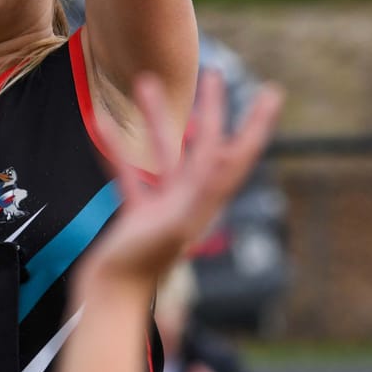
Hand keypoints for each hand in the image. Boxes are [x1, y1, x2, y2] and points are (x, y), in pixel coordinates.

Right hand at [90, 70, 282, 288]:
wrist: (110, 296)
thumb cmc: (139, 267)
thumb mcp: (170, 230)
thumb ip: (191, 200)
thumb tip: (211, 169)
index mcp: (204, 202)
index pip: (236, 155)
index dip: (256, 124)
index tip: (270, 92)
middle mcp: (190, 201)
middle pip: (206, 145)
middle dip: (210, 109)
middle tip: (213, 74)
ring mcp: (164, 207)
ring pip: (165, 154)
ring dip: (157, 120)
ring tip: (144, 84)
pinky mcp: (137, 213)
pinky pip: (128, 172)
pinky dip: (117, 149)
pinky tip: (101, 126)